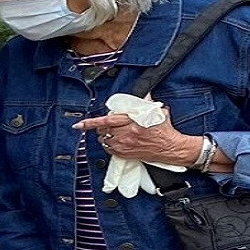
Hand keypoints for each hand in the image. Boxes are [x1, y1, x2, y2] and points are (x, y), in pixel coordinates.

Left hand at [72, 105, 200, 169]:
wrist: (170, 148)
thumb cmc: (165, 131)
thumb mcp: (157, 112)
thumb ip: (147, 103)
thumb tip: (144, 94)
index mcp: (133, 123)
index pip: (108, 121)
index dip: (91, 123)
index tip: (79, 124)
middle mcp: (127, 136)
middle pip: (104, 130)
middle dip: (103, 126)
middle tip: (108, 124)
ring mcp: (125, 146)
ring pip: (105, 140)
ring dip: (106, 135)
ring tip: (114, 132)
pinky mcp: (125, 155)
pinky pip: (109, 149)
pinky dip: (109, 144)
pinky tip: (116, 141)